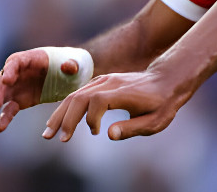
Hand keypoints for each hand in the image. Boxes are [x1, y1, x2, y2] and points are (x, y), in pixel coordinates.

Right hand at [0, 49, 79, 131]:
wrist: (70, 76)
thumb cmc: (70, 63)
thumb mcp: (74, 62)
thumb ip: (71, 64)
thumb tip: (68, 67)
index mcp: (28, 59)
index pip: (14, 62)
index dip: (9, 71)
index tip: (7, 80)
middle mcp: (17, 73)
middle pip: (2, 81)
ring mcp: (16, 88)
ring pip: (1, 96)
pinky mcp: (19, 101)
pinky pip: (8, 110)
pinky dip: (3, 119)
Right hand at [41, 70, 188, 141]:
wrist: (168, 79)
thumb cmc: (163, 103)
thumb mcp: (155, 120)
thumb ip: (132, 128)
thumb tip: (108, 135)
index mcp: (123, 92)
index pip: (97, 101)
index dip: (90, 118)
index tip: (95, 132)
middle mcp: (110, 83)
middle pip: (80, 97)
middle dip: (64, 118)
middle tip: (52, 138)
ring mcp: (105, 80)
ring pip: (76, 94)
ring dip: (61, 113)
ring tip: (49, 132)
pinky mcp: (102, 82)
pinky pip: (80, 92)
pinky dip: (67, 106)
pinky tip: (60, 120)